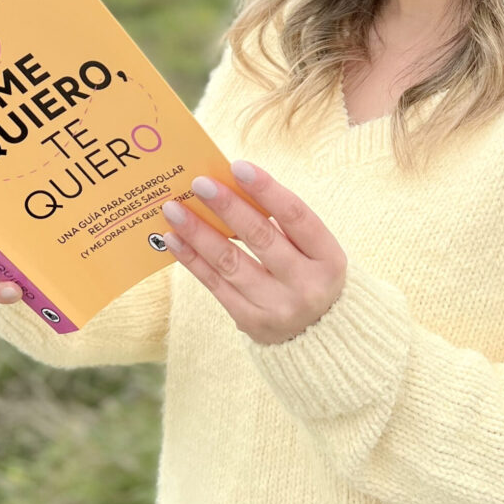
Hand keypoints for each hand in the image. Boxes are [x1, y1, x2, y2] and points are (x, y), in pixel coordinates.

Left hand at [161, 161, 345, 344]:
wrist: (320, 336)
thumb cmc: (310, 275)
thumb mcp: (313, 250)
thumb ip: (281, 223)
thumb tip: (231, 187)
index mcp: (329, 258)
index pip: (296, 216)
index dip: (267, 189)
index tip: (238, 166)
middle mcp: (307, 285)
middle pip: (261, 237)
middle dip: (227, 207)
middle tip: (199, 183)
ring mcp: (278, 307)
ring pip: (231, 263)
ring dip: (198, 232)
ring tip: (174, 209)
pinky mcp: (251, 321)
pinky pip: (215, 285)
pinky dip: (192, 260)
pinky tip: (174, 239)